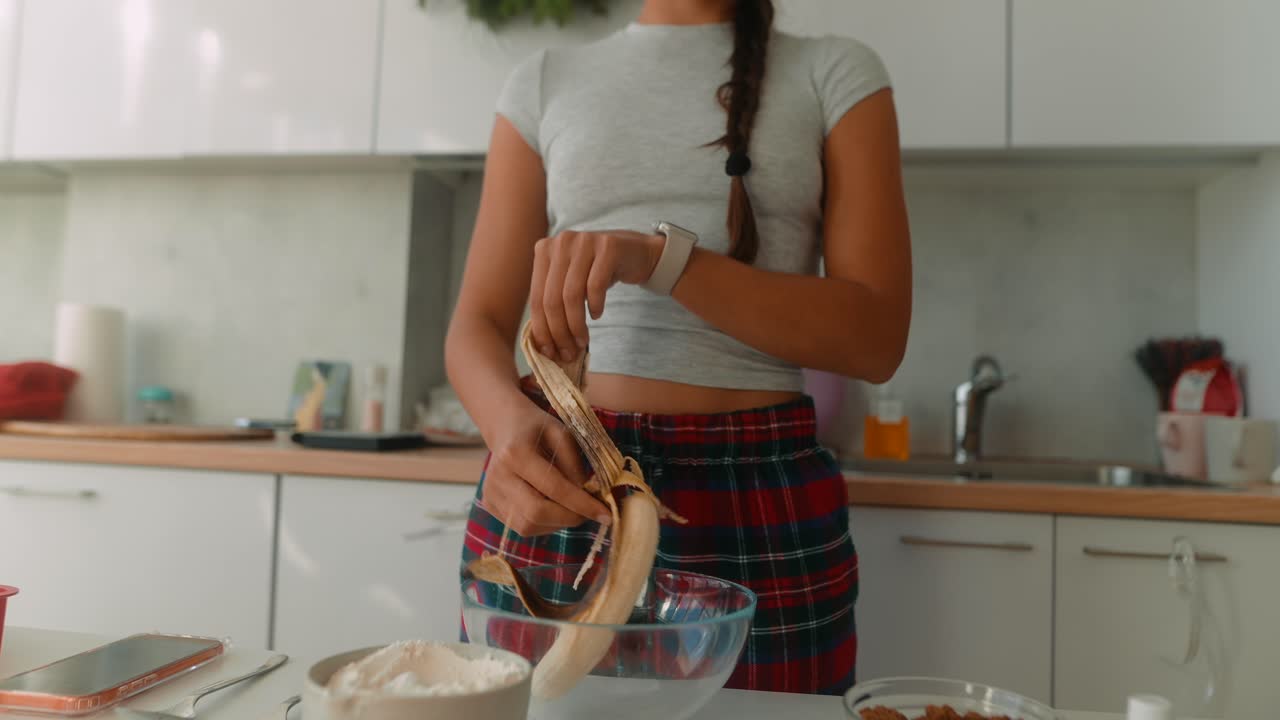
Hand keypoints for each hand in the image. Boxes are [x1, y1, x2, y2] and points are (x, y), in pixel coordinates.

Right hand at [480, 400, 611, 536]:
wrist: (505, 427)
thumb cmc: (538, 429)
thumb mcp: (563, 435)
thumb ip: (576, 466)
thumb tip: (589, 498)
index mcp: (516, 453)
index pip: (554, 488)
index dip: (583, 505)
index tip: (606, 515)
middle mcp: (498, 476)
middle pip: (537, 513)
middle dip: (570, 518)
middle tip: (590, 513)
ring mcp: (490, 493)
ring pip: (528, 525)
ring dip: (557, 523)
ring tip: (570, 507)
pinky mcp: (489, 505)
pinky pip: (521, 526)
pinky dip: (544, 523)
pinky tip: (552, 507)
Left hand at [529, 229, 663, 362]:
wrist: (633, 252)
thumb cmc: (596, 272)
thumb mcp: (569, 281)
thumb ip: (553, 302)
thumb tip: (542, 344)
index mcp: (544, 250)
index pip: (537, 298)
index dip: (542, 329)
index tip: (550, 352)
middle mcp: (561, 242)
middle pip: (552, 299)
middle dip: (559, 332)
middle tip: (568, 352)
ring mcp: (584, 241)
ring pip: (572, 295)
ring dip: (577, 325)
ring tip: (582, 340)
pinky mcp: (608, 247)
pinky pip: (596, 285)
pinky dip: (595, 306)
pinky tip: (597, 314)